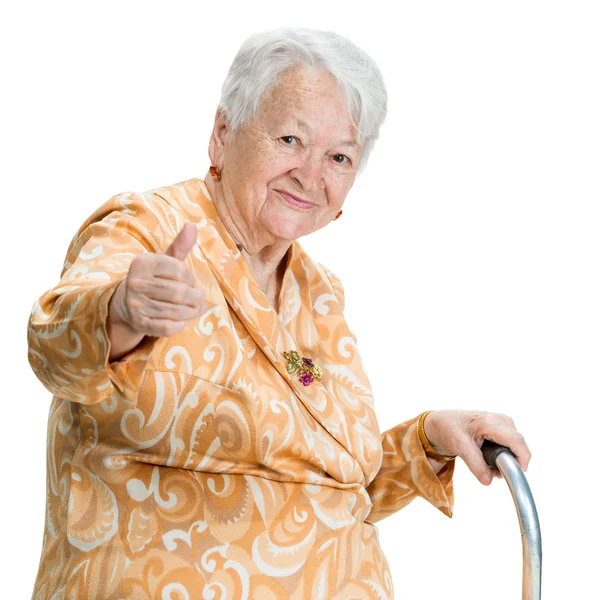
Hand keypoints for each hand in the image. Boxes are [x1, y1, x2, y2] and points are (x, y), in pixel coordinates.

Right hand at [110, 222, 206, 336]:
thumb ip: (180, 245)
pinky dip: (181, 324)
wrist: (126, 302)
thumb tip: (193, 225)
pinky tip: (183, 320)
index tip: (190, 281)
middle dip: (196, 297)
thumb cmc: (154, 277)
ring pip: (176, 311)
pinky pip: (168, 327)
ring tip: (196, 308)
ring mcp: (136, 304)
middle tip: (200, 298)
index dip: (191, 277)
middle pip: (179, 292)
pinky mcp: (139, 323)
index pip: (179, 270)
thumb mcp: (164, 260)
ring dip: (192, 311)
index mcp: (143, 263)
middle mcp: (136, 282)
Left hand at [423, 410, 530, 485]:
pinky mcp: (502, 427)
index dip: (522, 458)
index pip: (516, 441)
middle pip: (518, 444)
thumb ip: (475, 465)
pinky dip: (503, 453)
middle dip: (510, 461)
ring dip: (506, 458)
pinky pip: (511, 443)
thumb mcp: (460, 447)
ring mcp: (502, 422)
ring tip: (487, 462)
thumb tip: (488, 481)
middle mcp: (500, 420)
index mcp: (489, 422)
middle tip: (494, 470)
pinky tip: (489, 457)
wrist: (444, 421)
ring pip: (515, 445)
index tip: (518, 472)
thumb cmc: (450, 428)